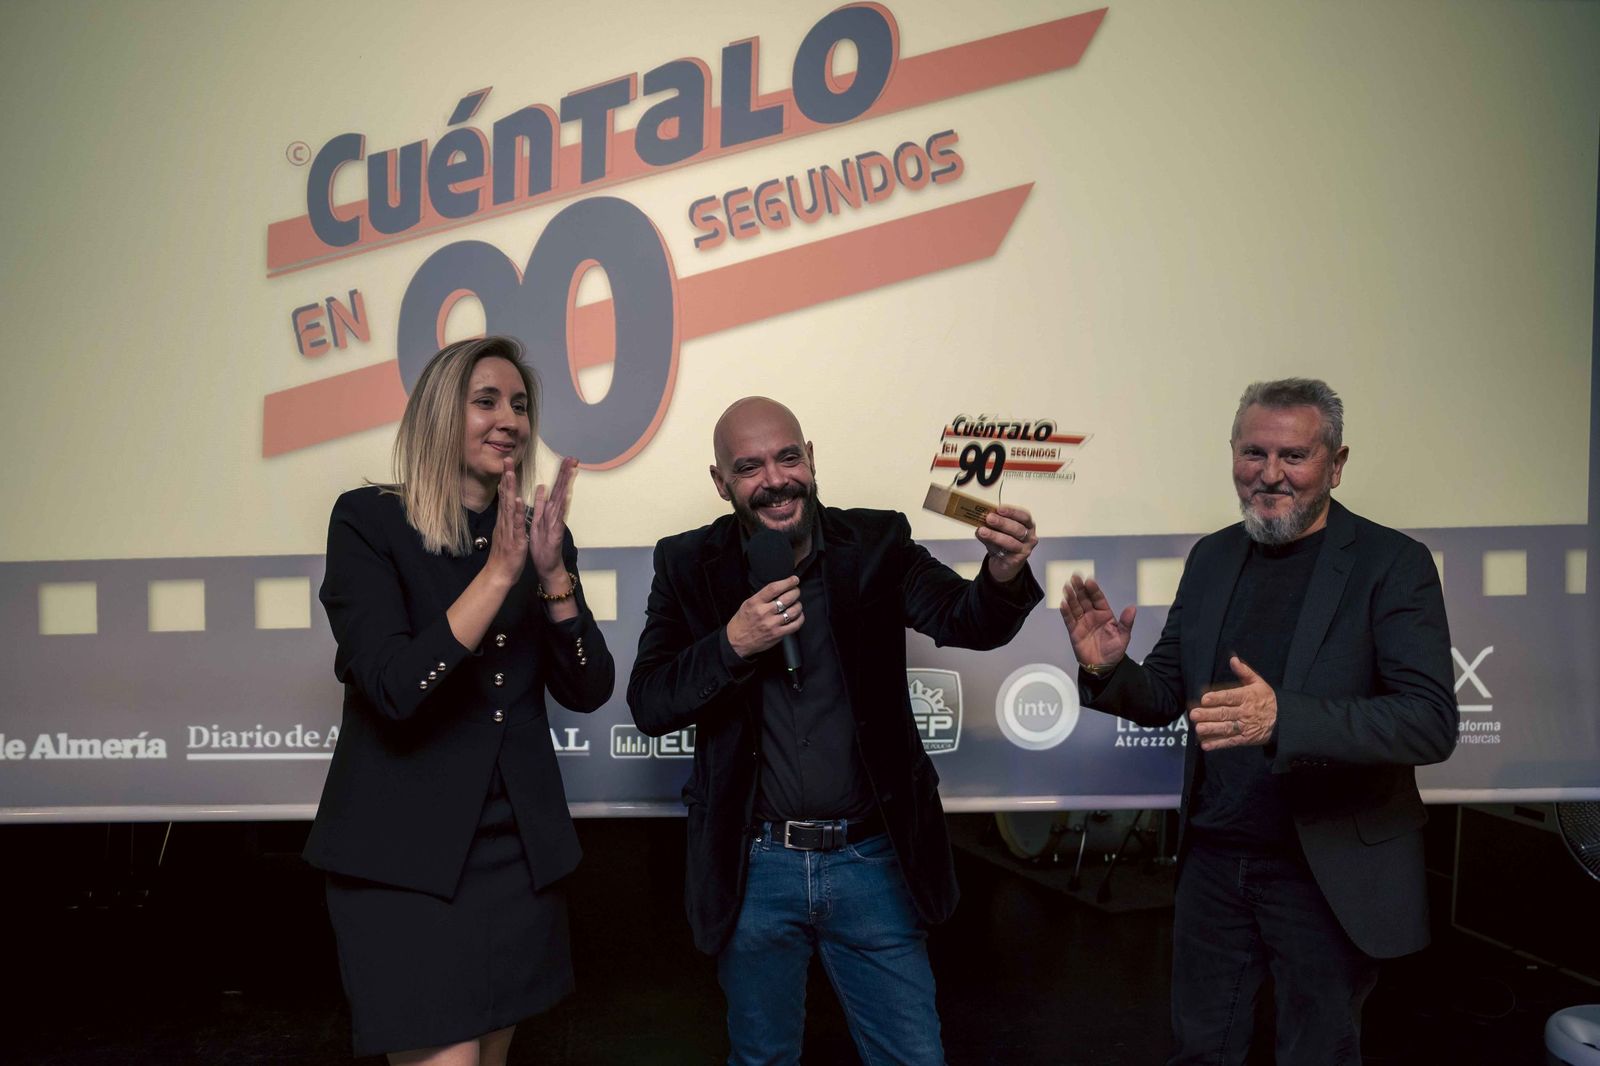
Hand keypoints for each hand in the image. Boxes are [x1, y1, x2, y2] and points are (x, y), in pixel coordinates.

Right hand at [486, 460, 529, 587]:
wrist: (499, 574)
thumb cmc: (504, 555)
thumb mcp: (506, 533)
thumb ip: (506, 520)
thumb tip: (507, 509)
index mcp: (505, 520)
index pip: (505, 496)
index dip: (506, 480)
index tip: (508, 465)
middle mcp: (505, 521)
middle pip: (505, 496)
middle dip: (507, 478)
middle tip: (507, 460)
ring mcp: (509, 529)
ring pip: (510, 506)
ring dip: (510, 490)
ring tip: (510, 474)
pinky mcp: (515, 539)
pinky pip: (517, 524)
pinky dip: (517, 512)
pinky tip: (518, 500)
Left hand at [528, 456, 577, 587]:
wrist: (546, 563)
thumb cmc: (542, 543)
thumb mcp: (539, 519)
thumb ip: (541, 503)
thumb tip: (543, 487)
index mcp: (549, 509)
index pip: (557, 487)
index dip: (562, 473)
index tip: (567, 458)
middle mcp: (555, 513)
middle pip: (562, 490)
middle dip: (566, 474)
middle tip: (573, 458)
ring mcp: (556, 522)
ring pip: (562, 500)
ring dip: (565, 485)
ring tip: (570, 471)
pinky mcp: (555, 532)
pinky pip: (556, 517)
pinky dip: (559, 506)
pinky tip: (562, 495)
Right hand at [726, 576, 802, 659]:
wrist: (737, 641)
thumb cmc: (742, 622)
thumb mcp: (747, 604)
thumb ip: (762, 596)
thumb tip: (779, 588)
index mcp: (755, 602)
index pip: (774, 588)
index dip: (788, 582)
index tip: (794, 580)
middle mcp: (764, 612)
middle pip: (787, 598)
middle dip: (795, 592)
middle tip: (796, 591)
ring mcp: (772, 624)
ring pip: (794, 610)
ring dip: (798, 605)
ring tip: (796, 604)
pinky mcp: (778, 634)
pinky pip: (795, 624)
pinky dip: (800, 618)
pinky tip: (798, 615)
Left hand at [978, 505, 1036, 583]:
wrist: (1005, 563)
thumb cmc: (1004, 543)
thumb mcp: (1000, 530)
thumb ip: (993, 524)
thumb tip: (981, 518)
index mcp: (1028, 525)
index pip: (1024, 516)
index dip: (1012, 512)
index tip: (999, 509)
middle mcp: (1029, 537)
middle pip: (1018, 529)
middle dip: (1002, 522)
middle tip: (989, 518)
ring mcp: (1024, 550)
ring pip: (1010, 542)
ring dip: (995, 535)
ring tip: (983, 531)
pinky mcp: (1016, 560)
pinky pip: (1003, 552)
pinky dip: (992, 545)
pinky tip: (985, 540)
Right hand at [1059, 574, 1135, 668]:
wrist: (1103, 667)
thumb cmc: (1114, 651)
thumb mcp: (1123, 637)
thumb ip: (1126, 623)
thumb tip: (1132, 608)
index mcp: (1105, 614)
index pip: (1098, 598)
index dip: (1093, 590)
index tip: (1089, 581)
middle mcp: (1092, 615)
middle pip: (1084, 599)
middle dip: (1080, 588)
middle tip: (1075, 577)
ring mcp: (1082, 622)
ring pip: (1075, 606)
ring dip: (1071, 597)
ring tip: (1067, 587)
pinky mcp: (1074, 631)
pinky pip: (1069, 619)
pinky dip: (1066, 612)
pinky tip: (1063, 603)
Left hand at [1190, 656, 1276, 750]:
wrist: (1283, 720)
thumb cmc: (1266, 699)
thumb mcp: (1259, 683)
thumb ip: (1244, 671)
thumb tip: (1233, 659)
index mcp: (1247, 697)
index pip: (1230, 697)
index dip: (1217, 698)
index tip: (1204, 699)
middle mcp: (1245, 712)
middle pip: (1225, 713)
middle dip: (1208, 714)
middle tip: (1194, 714)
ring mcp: (1245, 727)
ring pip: (1226, 728)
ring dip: (1211, 729)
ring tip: (1198, 729)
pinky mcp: (1245, 739)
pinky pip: (1230, 742)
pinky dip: (1218, 744)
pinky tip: (1206, 745)